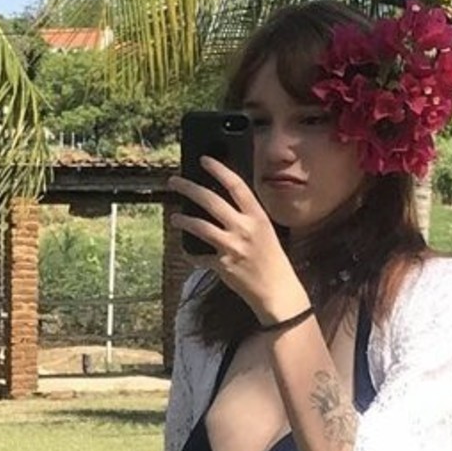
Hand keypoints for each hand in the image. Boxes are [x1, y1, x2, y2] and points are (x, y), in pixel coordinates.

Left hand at [169, 157, 307, 324]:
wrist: (277, 290)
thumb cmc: (272, 259)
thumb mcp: (264, 231)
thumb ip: (246, 217)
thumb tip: (220, 202)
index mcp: (257, 216)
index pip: (235, 185)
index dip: (218, 169)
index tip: (204, 160)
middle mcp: (244, 228)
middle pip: (210, 200)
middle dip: (188, 188)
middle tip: (174, 182)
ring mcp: (232, 246)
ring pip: (199, 226)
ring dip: (183, 220)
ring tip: (175, 217)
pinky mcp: (223, 264)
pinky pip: (199, 256)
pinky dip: (191, 254)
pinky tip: (188, 252)